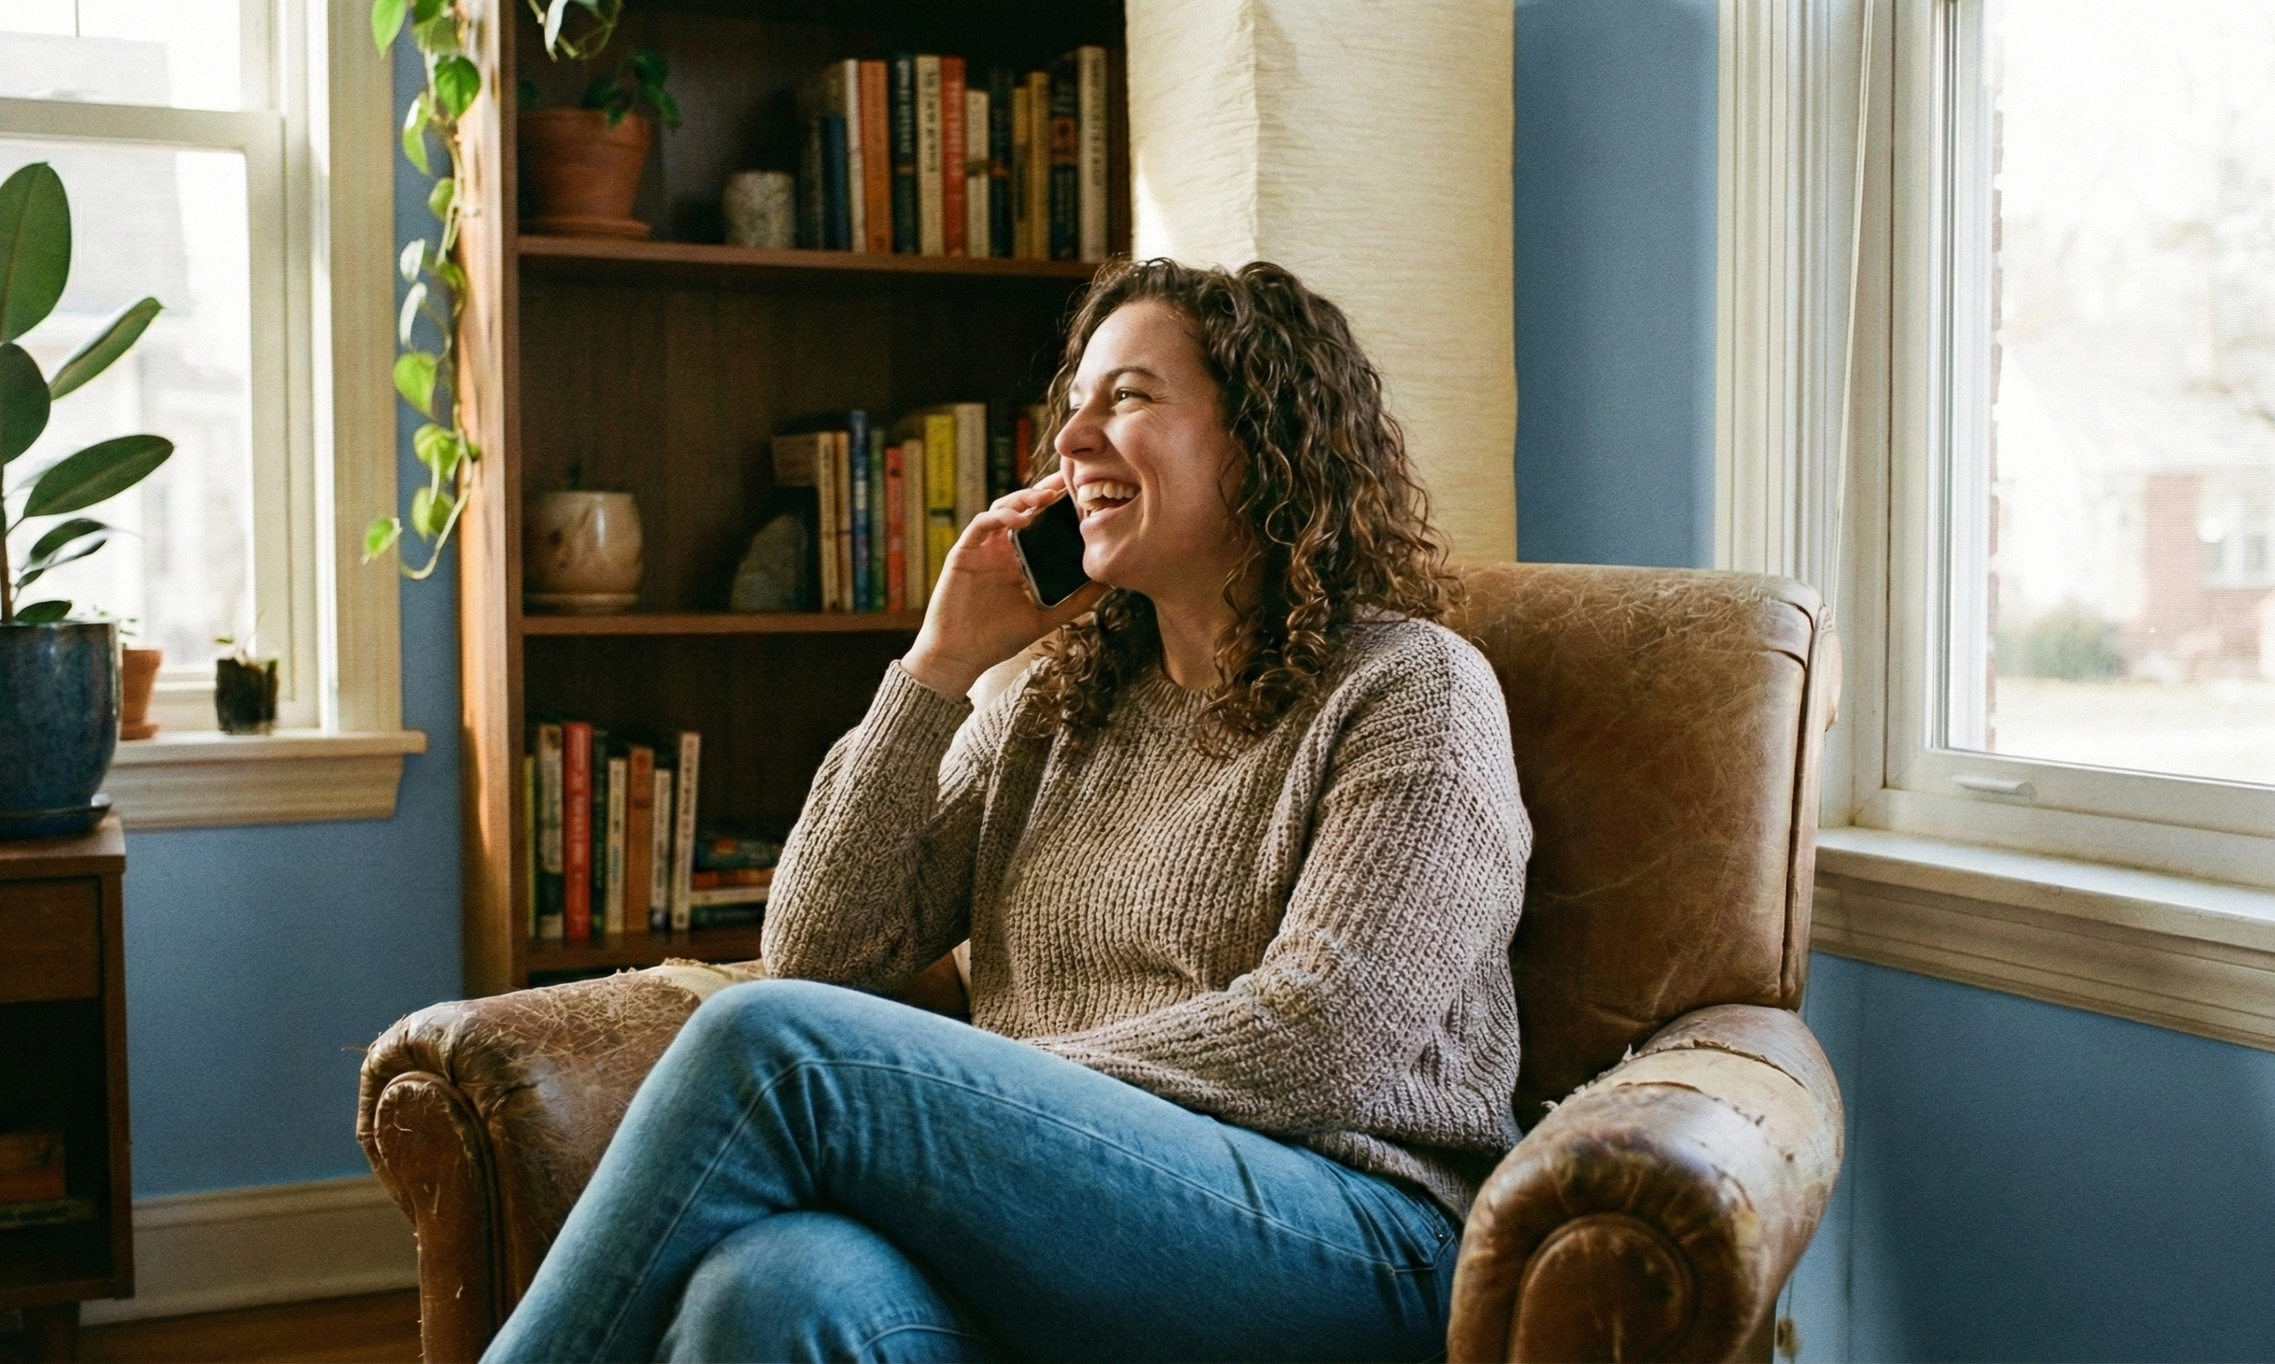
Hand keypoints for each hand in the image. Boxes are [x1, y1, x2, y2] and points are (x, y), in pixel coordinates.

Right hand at [900, 472, 1108, 698]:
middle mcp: (1000, 549)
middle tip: (1068, 477)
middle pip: (1023, 508)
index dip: (1058, 505)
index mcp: (1019, 560)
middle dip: (1044, 489)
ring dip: (1024, 498)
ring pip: (1002, 508)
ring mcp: (981, 549)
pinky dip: (1002, 516)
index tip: (1082, 492)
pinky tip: (1022, 519)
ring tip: (1047, 496)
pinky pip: (982, 523)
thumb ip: (1075, 601)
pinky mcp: (964, 552)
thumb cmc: (998, 639)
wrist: (959, 657)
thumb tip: (1109, 583)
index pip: (1041, 523)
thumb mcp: (1045, 617)